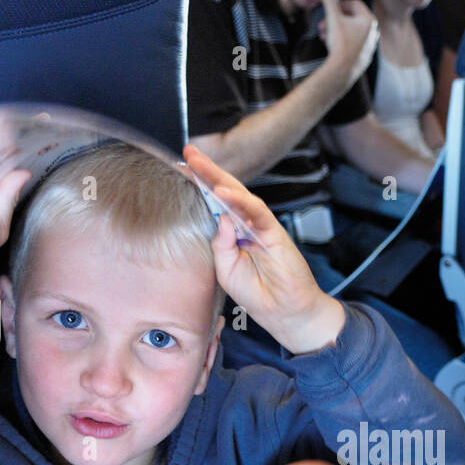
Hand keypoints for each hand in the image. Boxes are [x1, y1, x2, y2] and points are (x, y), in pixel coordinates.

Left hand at [183, 144, 344, 353]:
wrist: (284, 312)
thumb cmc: (258, 294)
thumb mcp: (226, 270)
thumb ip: (220, 244)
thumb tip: (220, 217)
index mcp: (232, 233)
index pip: (213, 204)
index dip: (198, 186)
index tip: (180, 168)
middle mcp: (245, 225)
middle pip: (224, 192)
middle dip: (206, 171)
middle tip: (188, 152)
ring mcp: (260, 227)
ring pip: (239, 195)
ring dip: (219, 179)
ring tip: (199, 164)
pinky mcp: (275, 232)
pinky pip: (256, 212)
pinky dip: (240, 202)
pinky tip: (223, 193)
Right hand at [319, 0, 378, 89]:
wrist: (343, 71)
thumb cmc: (340, 43)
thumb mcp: (332, 18)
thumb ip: (329, 0)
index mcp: (369, 19)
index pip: (354, 3)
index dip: (339, 5)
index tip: (329, 12)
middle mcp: (373, 31)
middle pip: (352, 17)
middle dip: (334, 19)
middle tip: (322, 25)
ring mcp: (370, 45)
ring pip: (351, 30)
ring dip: (335, 30)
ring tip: (323, 35)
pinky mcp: (365, 56)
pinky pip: (353, 43)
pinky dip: (342, 41)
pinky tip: (331, 46)